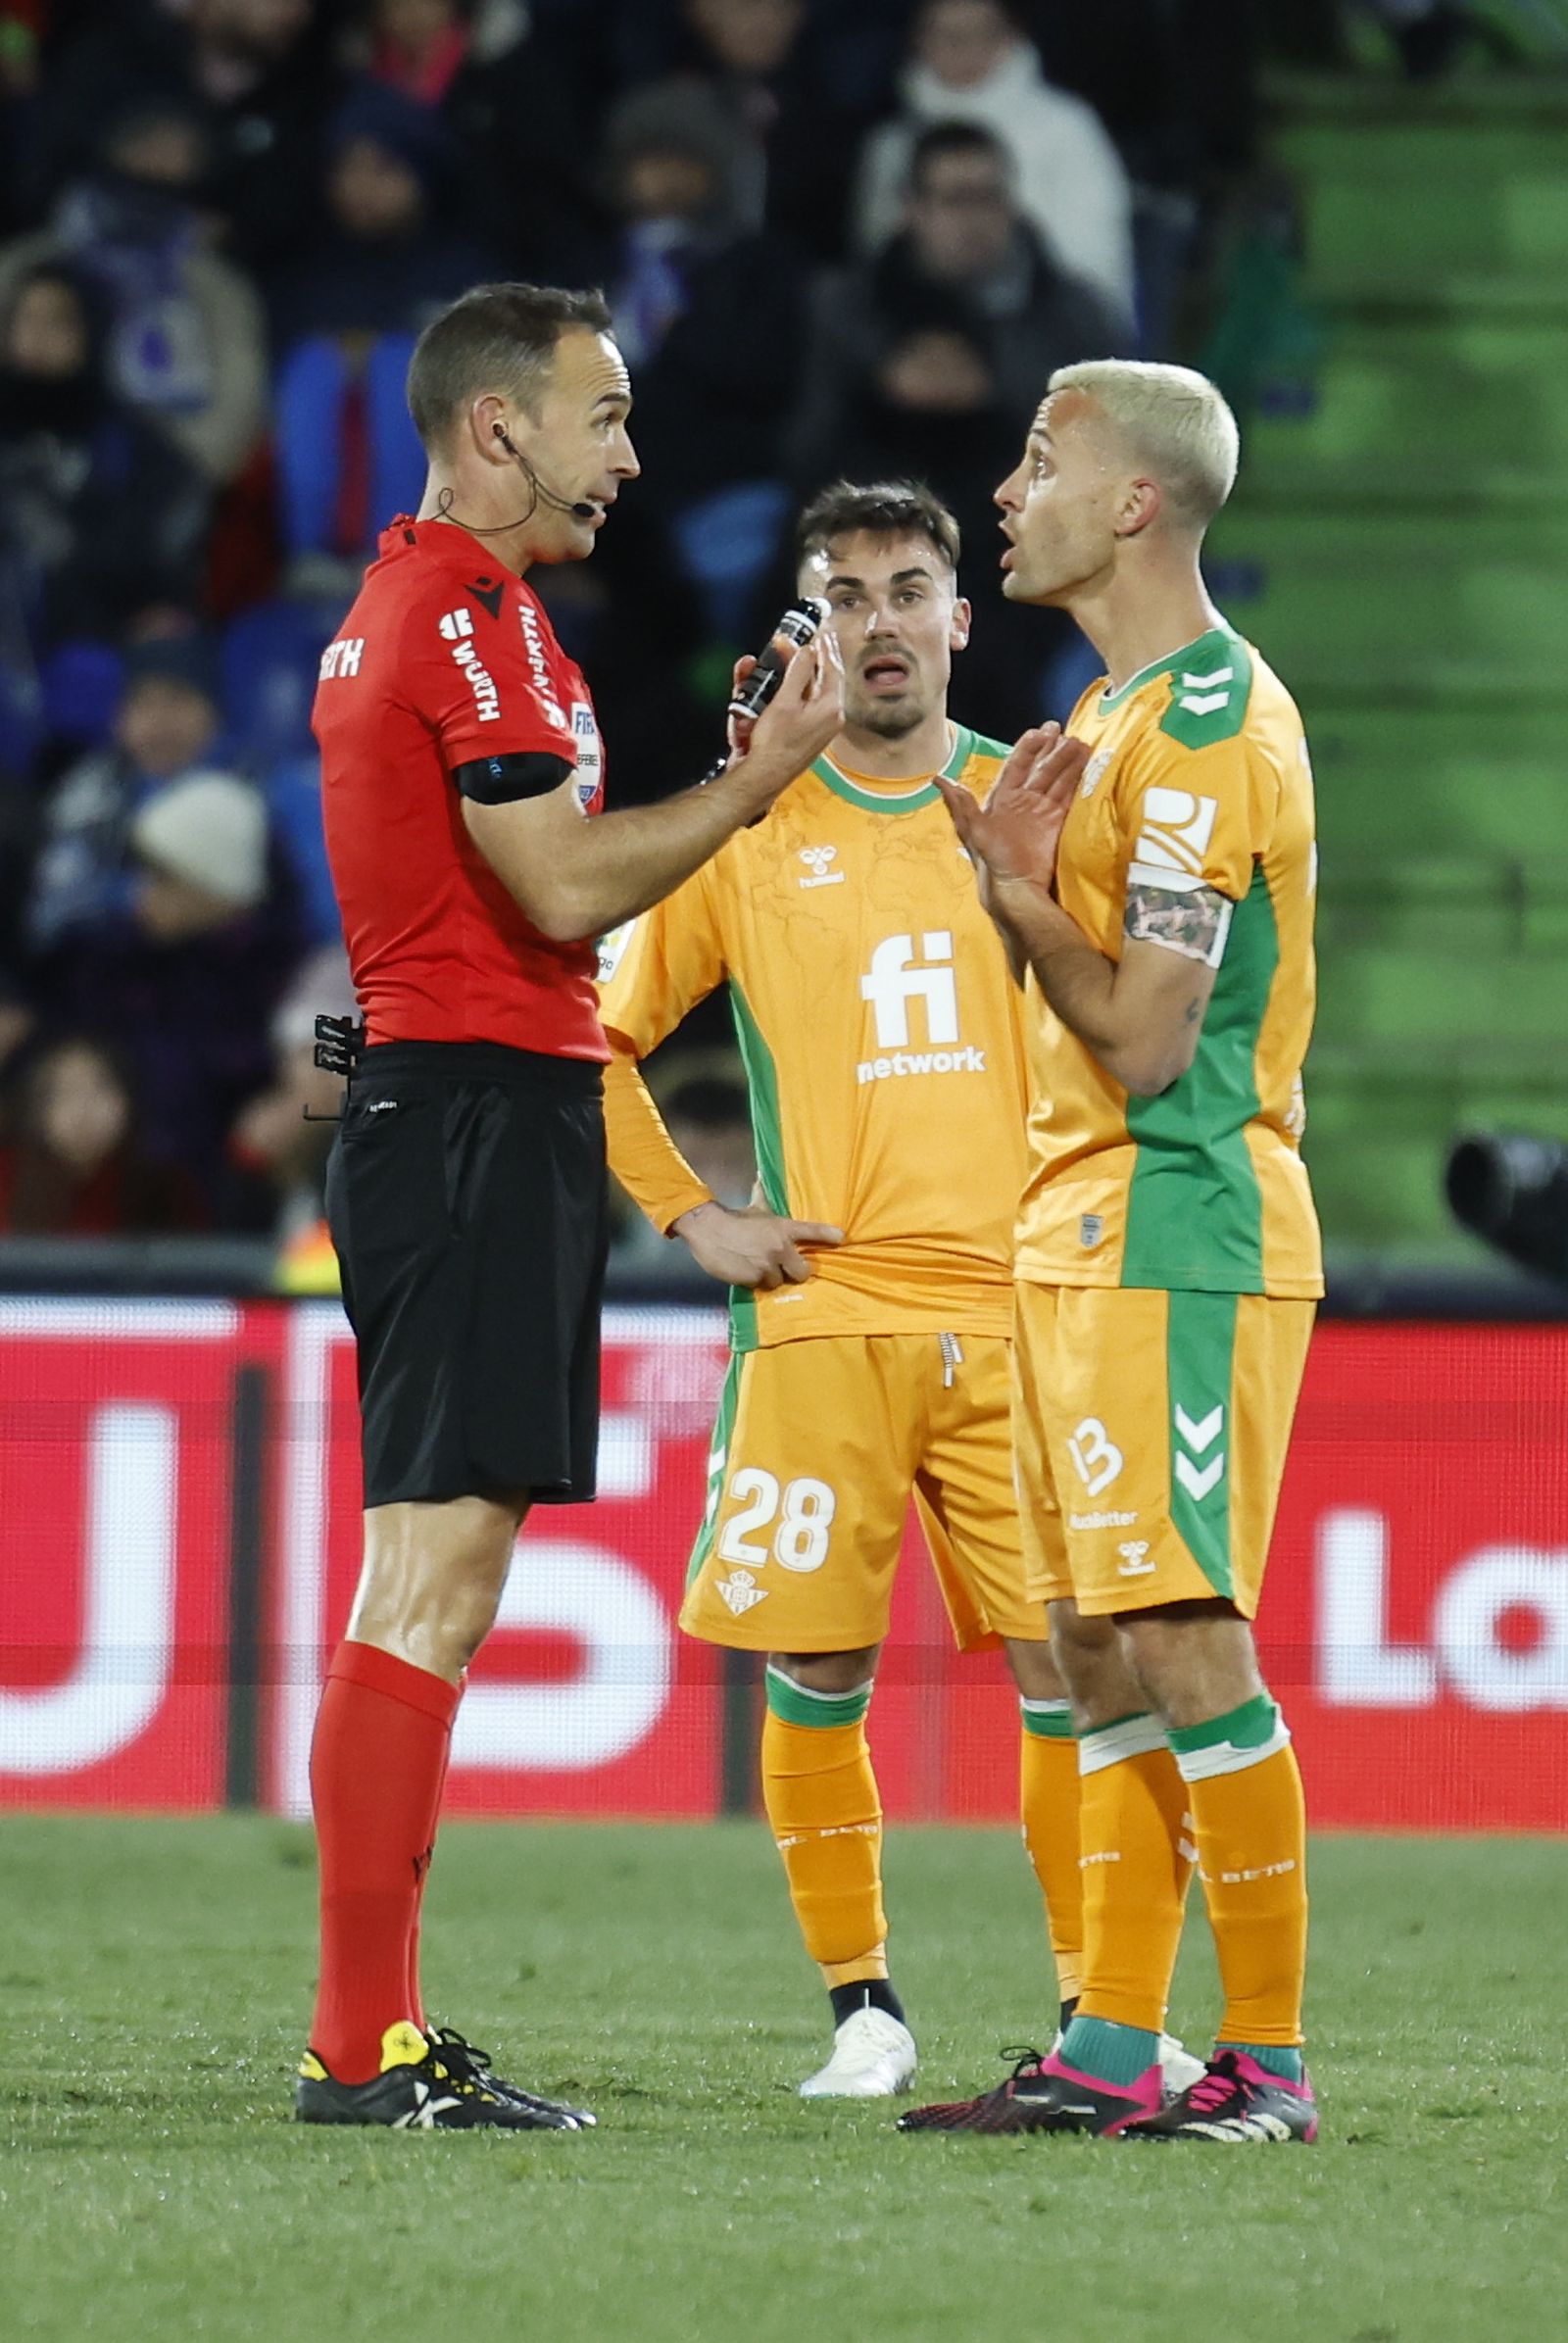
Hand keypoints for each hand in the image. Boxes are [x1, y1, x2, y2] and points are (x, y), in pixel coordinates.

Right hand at [671, 1198, 842, 1289]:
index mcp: (783, 1228)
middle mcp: (780, 1247)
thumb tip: (760, 1177)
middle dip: (794, 1272)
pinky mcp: (753, 1278)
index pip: (812, 1230)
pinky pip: (760, 1287)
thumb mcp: (753, 1208)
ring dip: (769, 1277)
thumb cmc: (732, 1219)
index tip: (841, 1238)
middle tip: (782, 1268)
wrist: (707, 1229)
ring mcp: (767, 1264)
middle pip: (803, 1272)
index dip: (828, 1235)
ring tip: (755, 1266)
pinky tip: (743, 1271)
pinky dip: (753, 1282)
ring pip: (778, 1282)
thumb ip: (762, 1196)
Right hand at [724, 633, 843, 813]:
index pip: (833, 669)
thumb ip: (799, 671)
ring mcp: (820, 728)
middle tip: (812, 640)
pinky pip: (805, 705)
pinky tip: (787, 683)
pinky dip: (796, 690)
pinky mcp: (808, 735)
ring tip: (796, 656)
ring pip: (814, 691)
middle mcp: (831, 718)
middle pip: (826, 679)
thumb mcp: (785, 701)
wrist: (764, 777)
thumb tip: (808, 650)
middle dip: (816, 658)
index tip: (819, 632)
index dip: (824, 648)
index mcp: (831, 708)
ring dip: (802, 673)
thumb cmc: (774, 744)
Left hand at [936, 723, 1088, 891]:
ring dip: (1069, 762)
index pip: (1017, 765)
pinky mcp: (1057, 822)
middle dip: (1053, 750)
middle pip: (1040, 769)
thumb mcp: (973, 833)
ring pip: (1057, 779)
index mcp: (1002, 798)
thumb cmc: (992, 860)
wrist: (1016, 888)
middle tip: (1066, 733)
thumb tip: (938, 780)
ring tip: (1082, 743)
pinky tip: (1087, 766)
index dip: (1029, 748)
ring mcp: (1041, 810)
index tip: (1042, 732)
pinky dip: (1078, 781)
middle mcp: (1023, 800)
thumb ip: (960, 806)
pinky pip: (1069, 796)